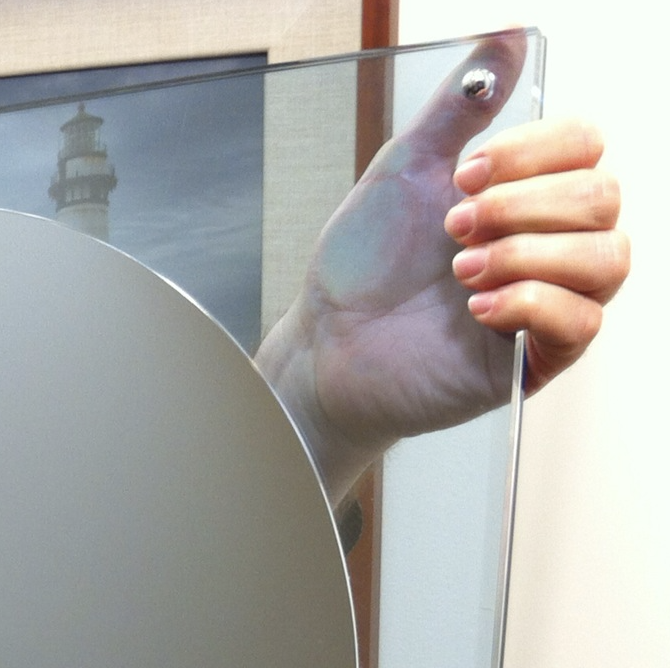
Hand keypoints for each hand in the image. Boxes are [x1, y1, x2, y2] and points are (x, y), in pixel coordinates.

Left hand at [255, 31, 627, 501]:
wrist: (326, 343)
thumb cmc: (365, 266)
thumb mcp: (407, 167)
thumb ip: (461, 106)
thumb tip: (509, 38)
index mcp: (526, 195)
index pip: (585, 148)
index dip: (533, 151)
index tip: (464, 175)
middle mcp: (547, 247)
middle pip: (601, 198)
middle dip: (524, 204)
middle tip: (454, 224)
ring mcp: (544, 305)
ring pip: (607, 260)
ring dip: (529, 254)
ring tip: (461, 269)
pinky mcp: (530, 362)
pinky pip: (581, 324)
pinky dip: (531, 304)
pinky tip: (477, 307)